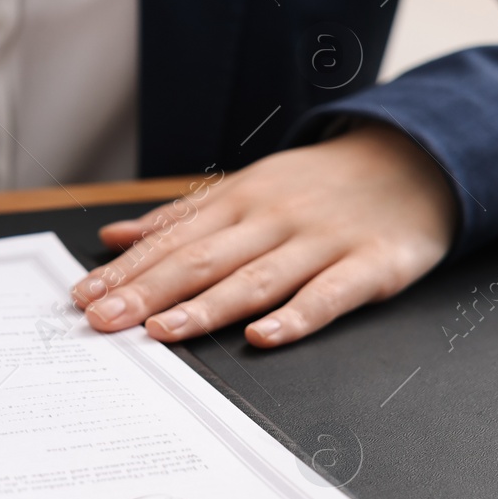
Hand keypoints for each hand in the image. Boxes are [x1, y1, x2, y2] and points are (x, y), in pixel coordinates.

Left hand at [69, 122, 457, 346]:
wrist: (415, 161)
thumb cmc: (316, 186)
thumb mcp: (244, 188)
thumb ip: (177, 219)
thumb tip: (113, 238)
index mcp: (238, 202)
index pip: (170, 241)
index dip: (125, 271)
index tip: (83, 297)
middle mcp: (272, 220)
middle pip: (201, 260)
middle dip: (146, 291)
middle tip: (101, 320)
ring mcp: (321, 242)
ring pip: (255, 279)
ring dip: (205, 307)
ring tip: (161, 332)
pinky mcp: (370, 265)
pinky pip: (329, 294)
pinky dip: (297, 317)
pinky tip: (264, 337)